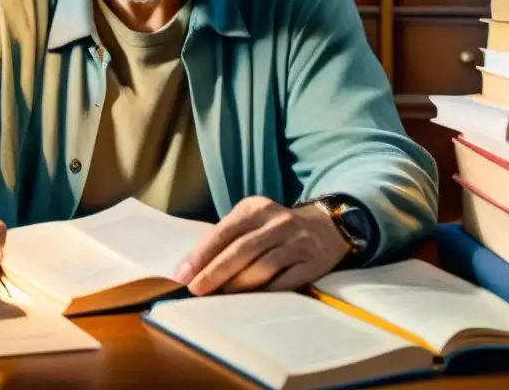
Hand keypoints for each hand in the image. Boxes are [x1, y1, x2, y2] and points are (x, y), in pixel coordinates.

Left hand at [174, 196, 349, 295]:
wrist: (326, 227)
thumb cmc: (275, 228)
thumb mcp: (252, 221)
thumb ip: (227, 238)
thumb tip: (194, 269)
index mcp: (255, 208)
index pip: (223, 231)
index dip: (201, 254)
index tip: (182, 275)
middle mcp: (277, 221)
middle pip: (241, 249)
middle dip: (215, 272)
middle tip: (196, 290)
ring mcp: (297, 241)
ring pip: (263, 266)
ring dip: (239, 284)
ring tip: (221, 297)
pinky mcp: (313, 262)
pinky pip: (285, 281)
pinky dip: (266, 292)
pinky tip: (251, 301)